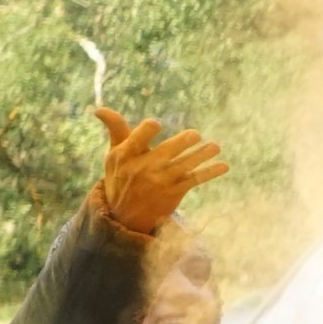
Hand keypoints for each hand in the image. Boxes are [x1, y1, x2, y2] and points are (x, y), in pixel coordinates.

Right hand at [89, 108, 228, 238]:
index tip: (155, 124)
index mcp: (125, 156)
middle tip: (195, 134)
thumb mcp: (114, 154)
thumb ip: (115, 130)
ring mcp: (159, 182)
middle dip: (180, 144)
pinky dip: (210, 173)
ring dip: (201, 156)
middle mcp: (142, 169)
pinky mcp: (174, 192)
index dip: (145, 133)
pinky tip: (224, 166)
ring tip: (215, 147)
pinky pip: (194, 180)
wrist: (125, 215)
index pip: (135, 141)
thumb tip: (99, 108)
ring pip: (183, 166)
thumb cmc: (121, 176)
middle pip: (164, 153)